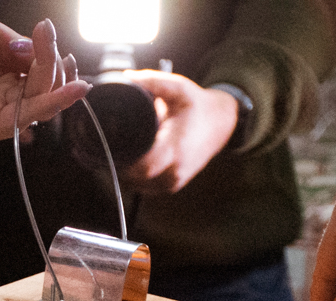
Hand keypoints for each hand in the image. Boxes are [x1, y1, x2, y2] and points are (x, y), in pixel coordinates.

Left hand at [0, 14, 88, 147]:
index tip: (48, 33)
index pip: (33, 65)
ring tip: (61, 59)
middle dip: (54, 64)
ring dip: (56, 80)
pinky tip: (73, 89)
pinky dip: (54, 103)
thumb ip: (15, 45)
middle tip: (50, 44)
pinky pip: (28, 116)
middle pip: (41, 83)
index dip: (47, 53)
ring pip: (40, 100)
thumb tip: (40, 53)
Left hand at [121, 71, 238, 193]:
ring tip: (132, 147)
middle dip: (122, 163)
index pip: (143, 167)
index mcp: (176, 148)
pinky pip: (146, 187)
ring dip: (129, 170)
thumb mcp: (178, 88)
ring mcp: (174, 182)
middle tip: (116, 143)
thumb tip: (126, 78)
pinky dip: (137, 176)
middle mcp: (175, 170)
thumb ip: (152, 82)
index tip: (114, 144)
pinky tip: (139, 157)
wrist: (221, 124)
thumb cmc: (197, 105)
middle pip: (135, 179)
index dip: (124, 158)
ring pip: (138, 186)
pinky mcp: (172, 186)